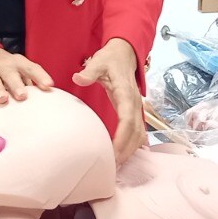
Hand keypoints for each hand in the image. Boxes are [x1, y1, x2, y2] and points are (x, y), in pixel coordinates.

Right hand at [0, 45, 53, 105]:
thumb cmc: (7, 65)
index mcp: (18, 63)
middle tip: (22, 96)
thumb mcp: (20, 67)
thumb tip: (46, 94)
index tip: (48, 85)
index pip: (31, 68)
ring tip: (2, 99)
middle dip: (16, 85)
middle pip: (10, 75)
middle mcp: (4, 67)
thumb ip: (31, 80)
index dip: (40, 76)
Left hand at [73, 37, 146, 162]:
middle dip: (127, 150)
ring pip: (140, 133)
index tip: (113, 152)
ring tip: (118, 165)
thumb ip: (89, 72)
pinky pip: (139, 131)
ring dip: (131, 150)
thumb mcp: (98, 62)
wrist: (124, 53)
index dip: (122, 137)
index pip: (127, 120)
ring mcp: (137, 107)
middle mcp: (135, 103)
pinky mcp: (134, 110)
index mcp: (126, 93)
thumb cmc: (110, 58)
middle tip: (114, 165)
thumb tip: (78, 78)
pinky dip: (134, 144)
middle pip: (135, 132)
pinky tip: (127, 156)